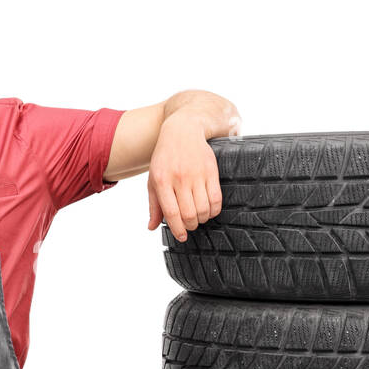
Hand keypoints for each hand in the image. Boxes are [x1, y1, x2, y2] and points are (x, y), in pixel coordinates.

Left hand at [147, 117, 222, 241]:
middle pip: (189, 214)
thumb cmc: (165, 158)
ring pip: (204, 209)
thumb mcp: (154, 179)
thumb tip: (152, 227)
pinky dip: (214, 210)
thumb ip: (154, 205)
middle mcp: (179, 178)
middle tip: (190, 225)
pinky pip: (216, 199)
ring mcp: (197, 174)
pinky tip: (209, 210)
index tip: (181, 237)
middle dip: (191, 225)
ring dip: (202, 219)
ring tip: (198, 217)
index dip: (178, 229)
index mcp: (162, 181)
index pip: (171, 213)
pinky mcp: (211, 171)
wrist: (182, 131)